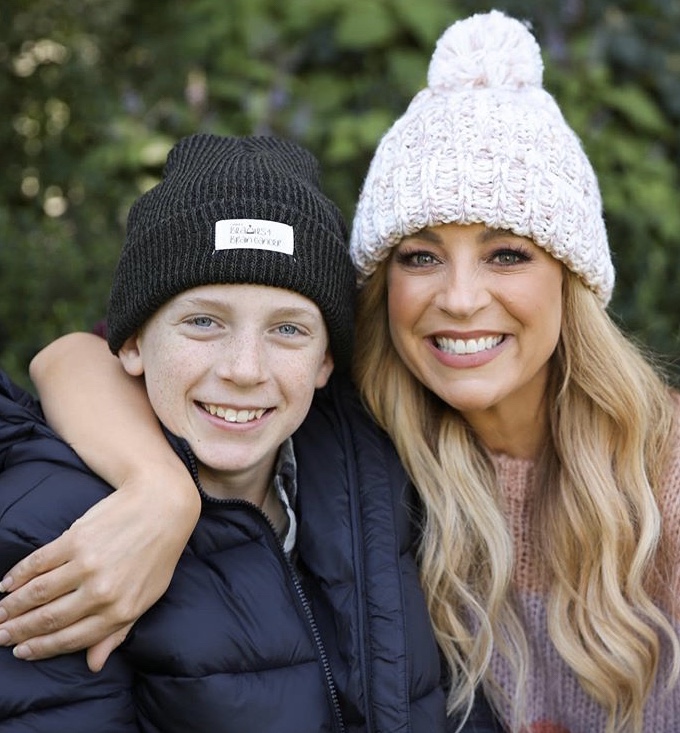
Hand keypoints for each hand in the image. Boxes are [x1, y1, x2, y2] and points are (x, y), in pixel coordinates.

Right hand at [0, 470, 199, 671]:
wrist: (163, 506)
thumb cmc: (159, 553)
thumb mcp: (148, 596)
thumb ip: (118, 631)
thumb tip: (94, 664)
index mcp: (120, 611)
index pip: (71, 638)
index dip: (41, 647)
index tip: (21, 651)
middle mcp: (101, 592)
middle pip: (48, 619)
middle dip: (19, 631)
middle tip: (0, 636)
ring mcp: (87, 565)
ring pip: (38, 593)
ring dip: (12, 606)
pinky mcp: (76, 539)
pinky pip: (39, 563)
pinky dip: (18, 575)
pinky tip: (6, 584)